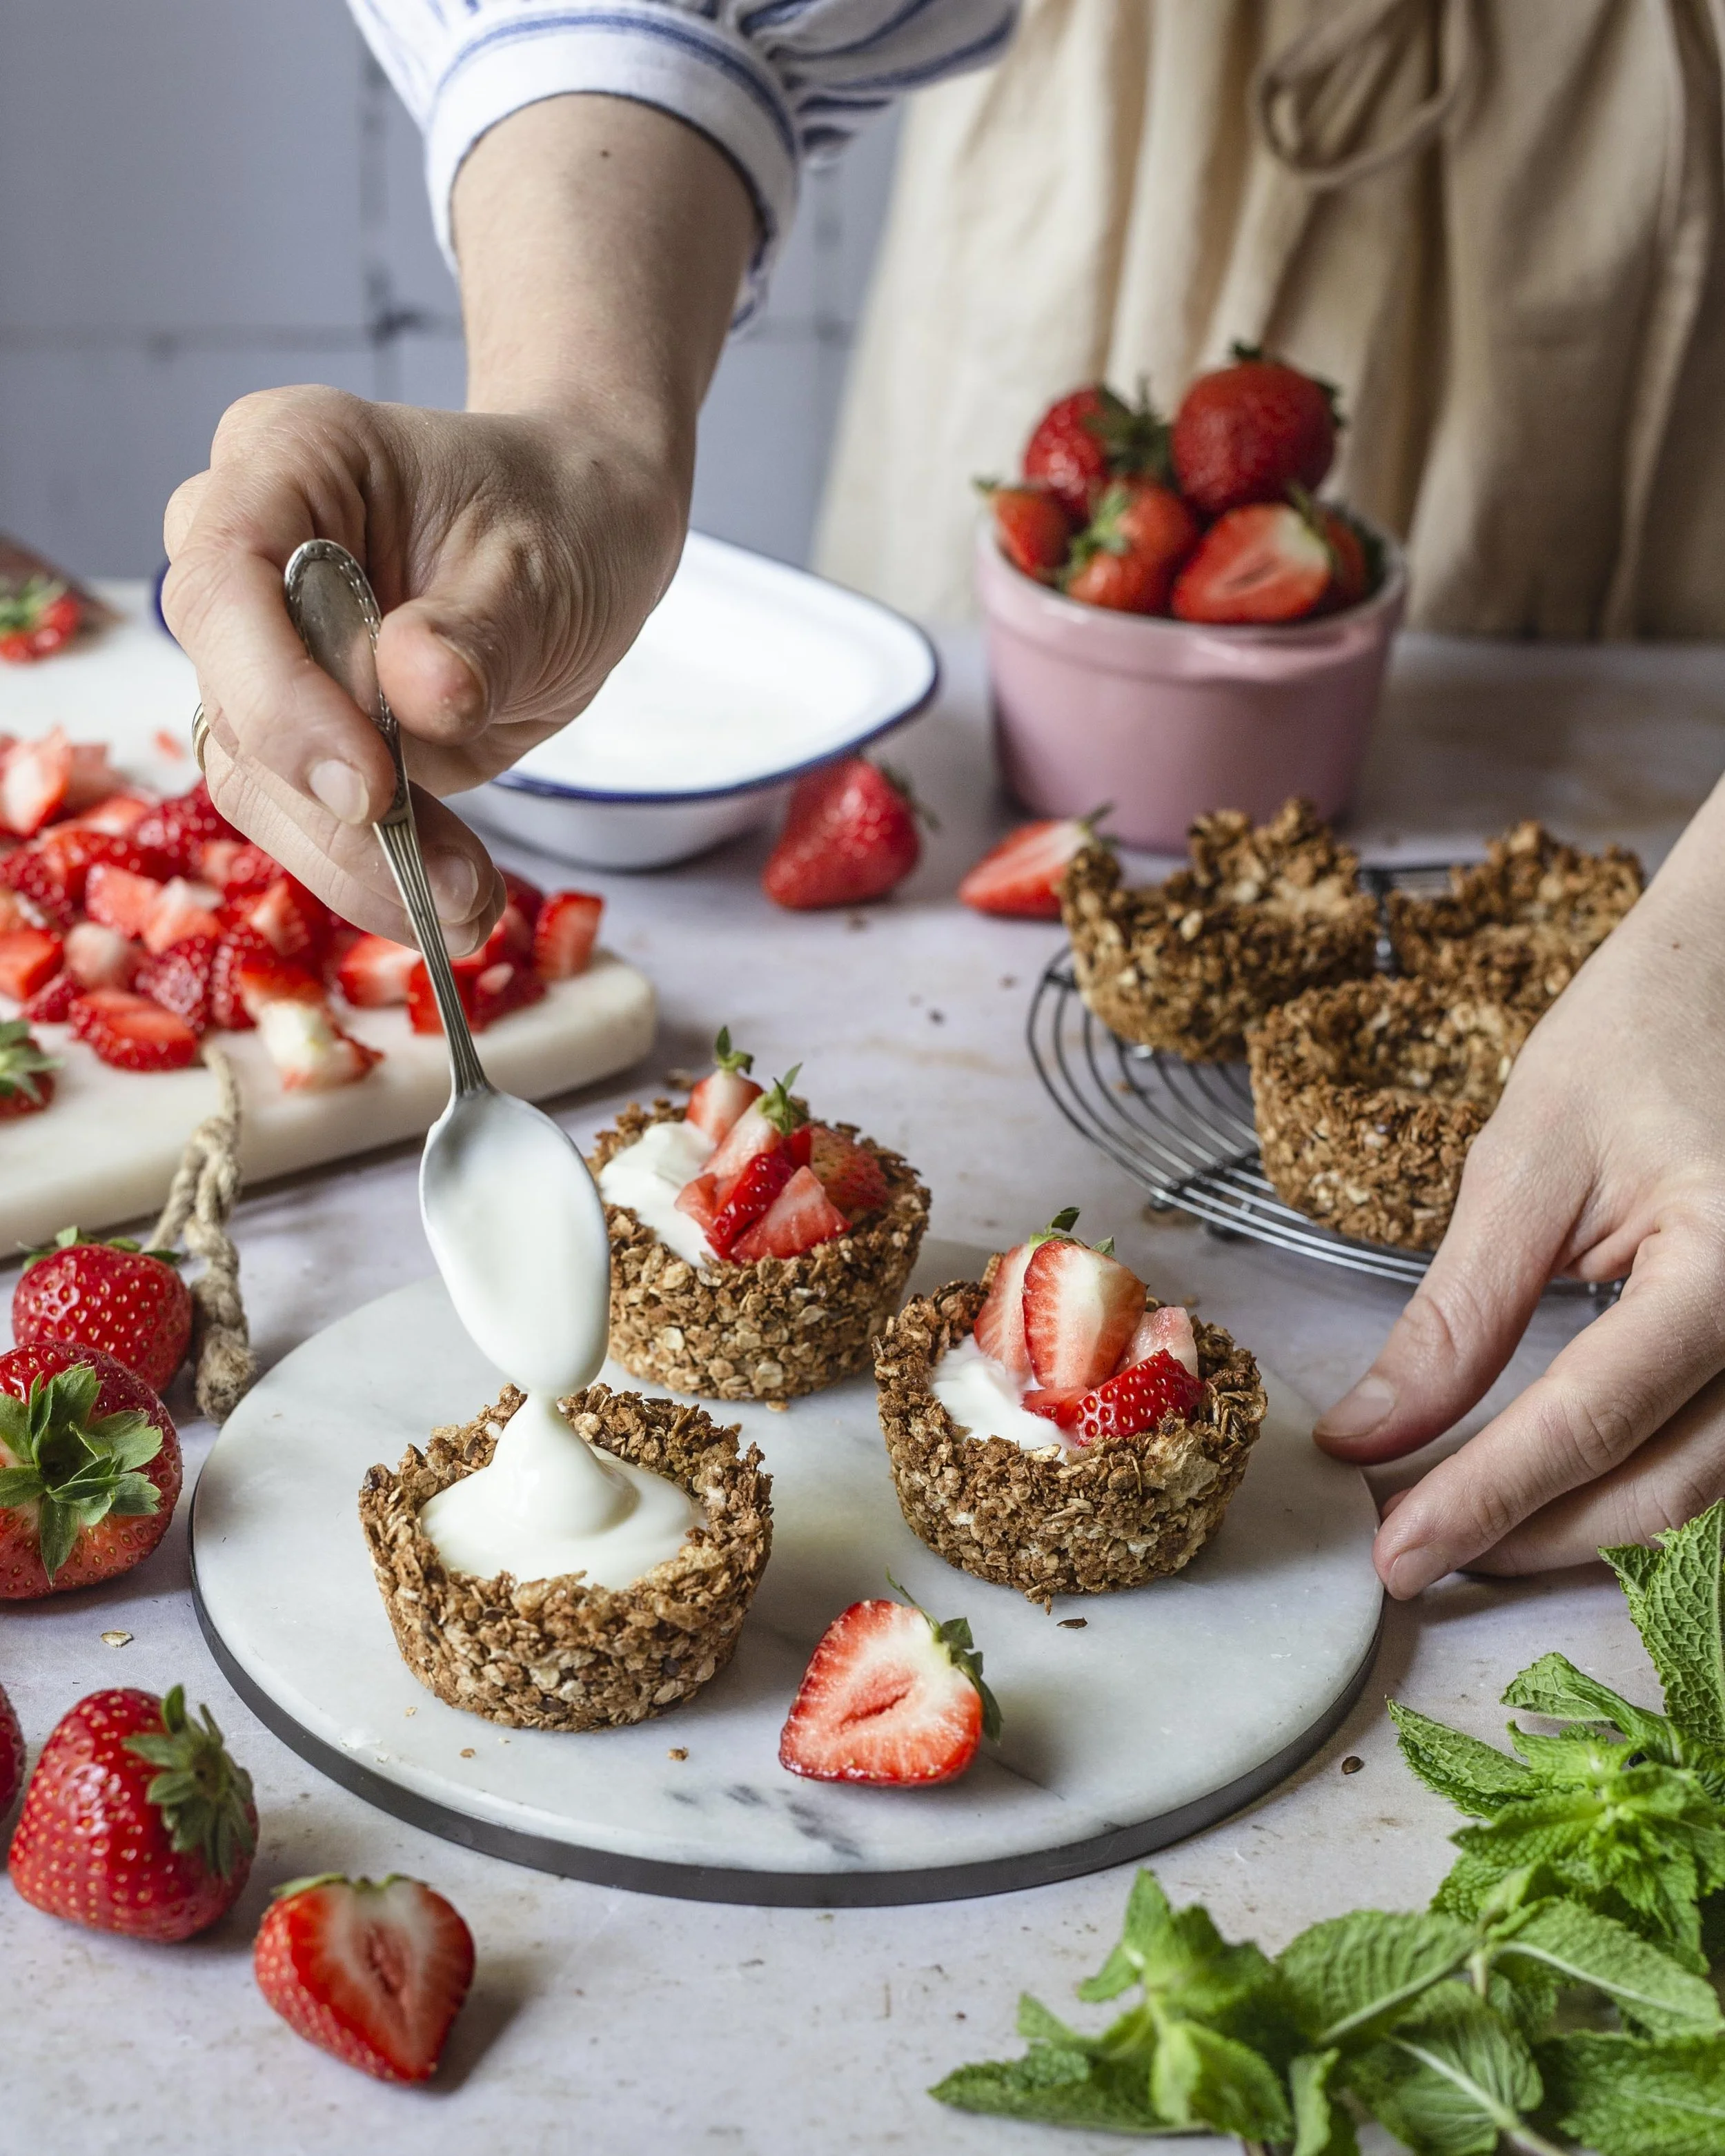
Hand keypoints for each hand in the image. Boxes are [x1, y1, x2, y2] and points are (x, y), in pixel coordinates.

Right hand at [162, 388, 683, 950]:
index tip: (369, 786)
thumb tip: (415, 694)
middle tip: (446, 881)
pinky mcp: (302, 726)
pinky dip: (375, 872)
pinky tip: (452, 903)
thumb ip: (475, 632)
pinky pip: (305, 814)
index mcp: (286, 458)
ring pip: (258, 780)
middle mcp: (245, 549)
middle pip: (232, 699)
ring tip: (470, 907)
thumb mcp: (543, 566)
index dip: (280, 698)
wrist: (585, 534)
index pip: (224, 583)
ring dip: (358, 862)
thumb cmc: (560, 518)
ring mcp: (264, 646)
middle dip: (334, 809)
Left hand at [1313, 791, 1724, 1593]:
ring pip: (1703, 1485)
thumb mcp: (1529, 1159)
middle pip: (1664, 1486)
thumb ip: (1459, 1315)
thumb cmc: (1645, 1031)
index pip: (1589, 1422)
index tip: (1394, 1556)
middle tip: (1411, 1551)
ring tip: (1464, 1523)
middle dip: (1530, 1534)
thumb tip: (1373, 1437)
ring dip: (1580, 1521)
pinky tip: (1551, 1479)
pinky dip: (1633, 1474)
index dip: (1483, 1500)